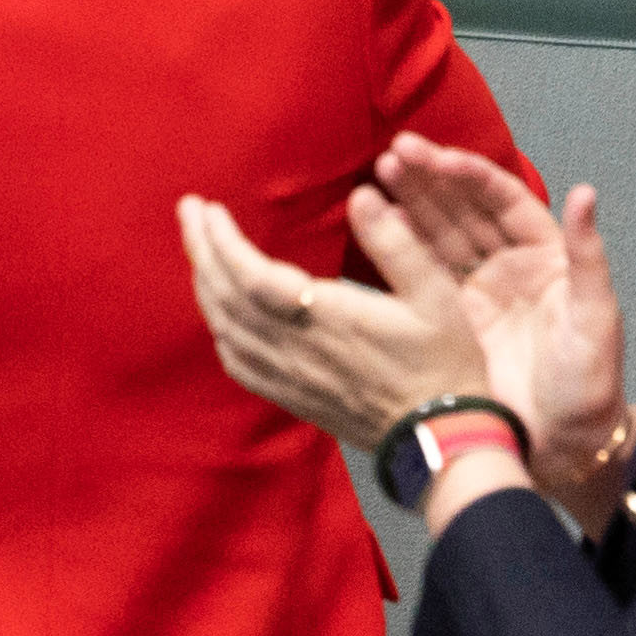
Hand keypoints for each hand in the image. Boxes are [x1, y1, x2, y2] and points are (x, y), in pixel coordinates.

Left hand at [178, 187, 491, 453]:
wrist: (443, 439)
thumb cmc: (446, 362)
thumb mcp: (438, 295)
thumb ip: (398, 243)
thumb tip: (362, 197)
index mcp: (327, 317)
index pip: (250, 275)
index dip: (222, 241)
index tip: (206, 208)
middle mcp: (296, 348)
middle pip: (226, 297)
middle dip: (201, 250)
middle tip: (188, 211)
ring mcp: (289, 376)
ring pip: (226, 328)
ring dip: (204, 285)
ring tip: (199, 249)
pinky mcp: (292, 396)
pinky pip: (237, 363)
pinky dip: (219, 329)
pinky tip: (217, 312)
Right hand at [365, 132, 635, 520]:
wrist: (560, 447)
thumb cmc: (588, 383)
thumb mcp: (594, 318)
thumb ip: (588, 256)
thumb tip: (585, 191)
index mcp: (546, 255)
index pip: (504, 200)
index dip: (471, 176)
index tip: (438, 157)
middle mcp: (507, 263)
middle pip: (464, 208)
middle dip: (431, 178)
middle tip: (394, 152)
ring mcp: (474, 289)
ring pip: (438, 232)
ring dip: (410, 201)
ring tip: (377, 173)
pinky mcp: (447, 317)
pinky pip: (420, 271)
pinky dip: (399, 243)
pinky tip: (375, 220)